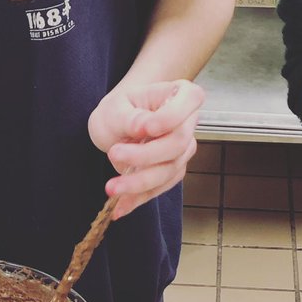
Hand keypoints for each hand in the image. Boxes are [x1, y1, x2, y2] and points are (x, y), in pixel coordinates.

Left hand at [87, 79, 202, 218]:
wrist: (116, 125)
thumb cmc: (119, 109)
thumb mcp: (116, 106)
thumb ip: (130, 116)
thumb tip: (144, 126)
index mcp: (180, 94)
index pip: (191, 100)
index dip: (171, 117)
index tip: (147, 128)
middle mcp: (188, 123)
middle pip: (177, 143)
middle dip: (145, 155)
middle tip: (114, 154)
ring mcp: (183, 150)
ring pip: (168, 170)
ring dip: (138, 183)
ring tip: (111, 187)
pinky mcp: (172, 172)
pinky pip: (158, 188)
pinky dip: (137, 199)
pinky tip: (119, 206)